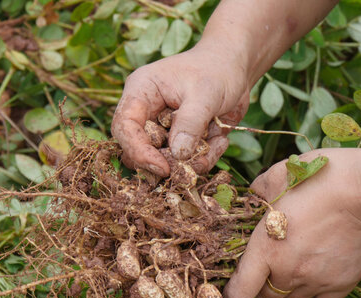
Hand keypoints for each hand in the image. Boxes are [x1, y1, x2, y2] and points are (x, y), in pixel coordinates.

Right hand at [111, 45, 249, 176]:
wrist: (236, 67)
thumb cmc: (217, 70)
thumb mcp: (205, 94)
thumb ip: (190, 123)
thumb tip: (178, 155)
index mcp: (141, 91)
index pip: (124, 126)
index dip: (138, 151)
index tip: (162, 168)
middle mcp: (147, 112)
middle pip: (138, 149)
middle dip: (166, 161)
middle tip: (192, 161)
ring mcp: (163, 128)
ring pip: (163, 160)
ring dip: (191, 161)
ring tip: (216, 142)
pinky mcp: (180, 140)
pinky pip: (184, 162)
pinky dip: (204, 158)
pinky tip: (220, 140)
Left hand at [223, 149, 360, 297]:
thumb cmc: (319, 177)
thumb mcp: (278, 175)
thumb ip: (258, 191)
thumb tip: (252, 196)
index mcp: (266, 249)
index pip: (240, 292)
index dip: (234, 292)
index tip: (237, 285)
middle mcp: (289, 272)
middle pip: (267, 295)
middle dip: (264, 283)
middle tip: (273, 259)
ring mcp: (317, 281)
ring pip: (294, 297)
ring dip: (291, 284)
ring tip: (300, 257)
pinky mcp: (343, 283)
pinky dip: (317, 288)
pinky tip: (320, 266)